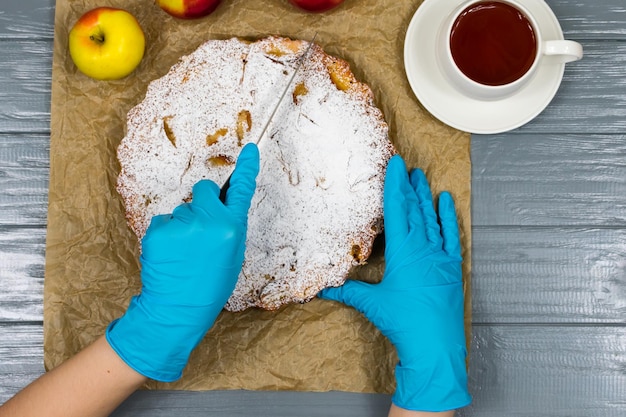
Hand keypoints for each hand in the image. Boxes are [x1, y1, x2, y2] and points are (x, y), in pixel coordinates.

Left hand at [106, 143, 259, 381]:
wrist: (179, 309)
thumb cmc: (210, 285)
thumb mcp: (233, 255)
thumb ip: (229, 227)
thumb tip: (221, 207)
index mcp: (232, 228)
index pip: (241, 190)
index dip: (247, 168)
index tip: (250, 149)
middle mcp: (209, 221)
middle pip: (203, 190)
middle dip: (202, 203)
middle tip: (200, 230)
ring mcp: (182, 224)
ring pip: (182, 209)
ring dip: (182, 224)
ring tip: (184, 252)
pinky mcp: (158, 231)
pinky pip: (163, 221)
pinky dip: (165, 234)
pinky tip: (170, 254)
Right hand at [319, 155, 470, 411]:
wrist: (435, 346)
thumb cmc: (404, 323)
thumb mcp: (372, 304)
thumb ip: (347, 292)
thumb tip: (321, 290)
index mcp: (403, 251)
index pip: (397, 210)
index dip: (394, 185)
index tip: (395, 165)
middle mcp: (424, 248)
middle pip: (415, 210)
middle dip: (409, 187)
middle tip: (406, 167)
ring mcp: (440, 257)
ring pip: (432, 219)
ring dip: (425, 198)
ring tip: (422, 177)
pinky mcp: (452, 267)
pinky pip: (452, 236)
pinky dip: (448, 218)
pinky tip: (446, 202)